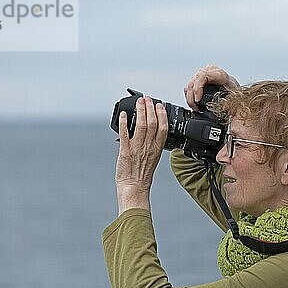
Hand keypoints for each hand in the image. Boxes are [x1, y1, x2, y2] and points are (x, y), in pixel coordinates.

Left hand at [115, 96, 167, 213]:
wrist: (134, 188)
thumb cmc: (142, 176)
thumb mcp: (153, 158)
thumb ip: (153, 145)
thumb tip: (150, 132)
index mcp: (157, 149)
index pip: (163, 128)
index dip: (162, 115)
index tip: (159, 105)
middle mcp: (148, 147)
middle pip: (152, 124)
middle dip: (150, 109)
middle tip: (147, 99)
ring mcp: (137, 149)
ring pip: (141, 126)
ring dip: (140, 112)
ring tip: (139, 103)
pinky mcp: (125, 151)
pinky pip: (125, 134)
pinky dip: (124, 123)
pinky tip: (123, 115)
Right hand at [184, 64, 239, 110]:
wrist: (233, 87)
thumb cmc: (234, 90)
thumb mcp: (233, 94)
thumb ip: (227, 99)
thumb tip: (222, 107)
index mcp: (219, 74)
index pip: (202, 77)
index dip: (197, 89)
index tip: (197, 100)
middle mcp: (209, 71)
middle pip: (193, 81)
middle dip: (192, 97)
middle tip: (196, 108)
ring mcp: (203, 74)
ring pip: (189, 84)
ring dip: (189, 98)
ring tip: (195, 108)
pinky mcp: (198, 78)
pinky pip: (189, 86)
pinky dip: (189, 96)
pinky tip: (194, 103)